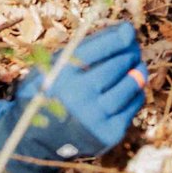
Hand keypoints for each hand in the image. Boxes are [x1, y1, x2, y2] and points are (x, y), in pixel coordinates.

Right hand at [0, 23, 146, 172]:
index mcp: (61, 75)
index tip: (128, 32)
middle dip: (129, 54)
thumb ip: (87, 47)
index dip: (120, 37)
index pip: (102, 47)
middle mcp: (78, 96)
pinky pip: (134, 104)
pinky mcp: (109, 134)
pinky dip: (135, 92)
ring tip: (135, 66)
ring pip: (132, 84)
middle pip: (120, 64)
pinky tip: (127, 88)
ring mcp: (95, 117)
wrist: (33, 141)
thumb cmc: (49, 93)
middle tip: (131, 51)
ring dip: (137, 72)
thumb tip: (129, 31)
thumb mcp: (54, 66)